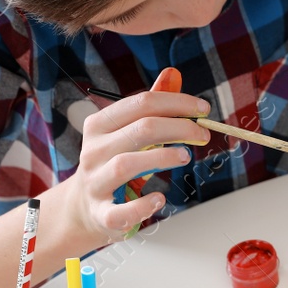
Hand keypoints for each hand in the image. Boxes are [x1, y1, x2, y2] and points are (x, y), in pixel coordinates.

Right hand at [70, 72, 209, 240]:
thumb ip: (149, 107)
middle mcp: (94, 151)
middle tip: (203, 134)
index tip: (203, 109)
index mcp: (100, 125)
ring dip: (162, 158)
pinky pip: (122, 210)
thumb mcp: (125, 132)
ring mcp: (96, 183)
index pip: (142, 103)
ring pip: (127, 164)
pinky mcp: (102, 214)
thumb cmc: (113, 163)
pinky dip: (143, 205)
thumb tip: (172, 74)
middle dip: (179, 127)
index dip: (177, 103)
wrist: (84, 207)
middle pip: (141, 130)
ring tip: (185, 156)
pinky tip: (160, 198)